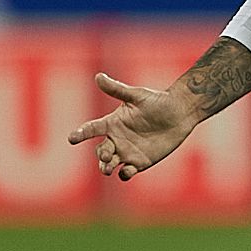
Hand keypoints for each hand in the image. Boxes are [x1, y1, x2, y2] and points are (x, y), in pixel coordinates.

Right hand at [66, 73, 199, 181]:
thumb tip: (98, 76)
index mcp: (112, 123)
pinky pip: (126, 172)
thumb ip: (117, 89)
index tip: (72, 138)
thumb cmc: (157, 101)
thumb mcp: (136, 95)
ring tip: (108, 169)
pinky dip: (124, 173)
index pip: (92, 129)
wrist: (179, 113)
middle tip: (106, 157)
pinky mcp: (139, 163)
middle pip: (101, 151)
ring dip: (106, 167)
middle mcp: (116, 139)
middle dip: (101, 156)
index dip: (81, 133)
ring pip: (110, 164)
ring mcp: (127, 152)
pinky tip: (128, 170)